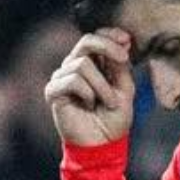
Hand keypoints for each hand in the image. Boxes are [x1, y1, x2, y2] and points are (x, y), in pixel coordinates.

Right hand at [44, 28, 136, 146]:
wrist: (102, 145)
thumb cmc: (114, 118)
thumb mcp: (125, 89)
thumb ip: (121, 65)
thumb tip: (123, 40)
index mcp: (93, 63)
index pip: (96, 37)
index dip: (110, 34)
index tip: (127, 40)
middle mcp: (74, 66)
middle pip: (86, 41)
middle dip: (107, 47)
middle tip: (123, 59)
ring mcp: (62, 77)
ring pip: (82, 64)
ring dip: (102, 85)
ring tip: (109, 102)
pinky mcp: (53, 91)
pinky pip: (72, 80)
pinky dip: (87, 93)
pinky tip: (89, 105)